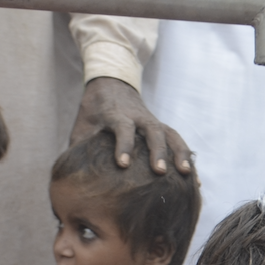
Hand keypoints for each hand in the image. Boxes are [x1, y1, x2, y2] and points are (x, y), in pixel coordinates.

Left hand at [70, 77, 192, 174]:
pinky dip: (187, 158)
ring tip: (186, 175)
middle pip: (153, 131)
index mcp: (117, 115)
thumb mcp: (82, 126)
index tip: (123, 164)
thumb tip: (71, 178)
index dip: (124, 146)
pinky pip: (178, 142)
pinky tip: (194, 180)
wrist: (112, 84)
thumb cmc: (94, 111)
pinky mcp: (163, 128)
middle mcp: (139, 117)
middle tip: (160, 172)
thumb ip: (80, 148)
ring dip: (180, 154)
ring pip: (171, 135)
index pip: (122, 128)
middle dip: (158, 151)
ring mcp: (154, 121)